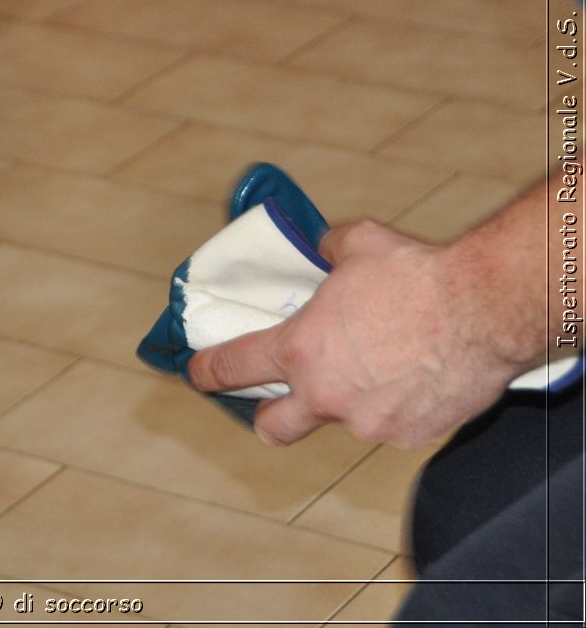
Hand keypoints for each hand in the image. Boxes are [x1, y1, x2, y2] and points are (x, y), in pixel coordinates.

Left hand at [187, 219, 521, 447]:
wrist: (484, 308)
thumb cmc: (417, 275)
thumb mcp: (357, 245)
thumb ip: (326, 251)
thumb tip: (321, 249)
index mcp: (299, 349)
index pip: (232, 367)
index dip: (207, 373)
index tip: (197, 374)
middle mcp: (325, 394)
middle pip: (274, 428)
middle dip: (269, 419)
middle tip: (277, 402)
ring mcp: (368, 422)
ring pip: (344, 421)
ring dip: (351, 402)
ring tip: (382, 367)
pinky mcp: (410, 435)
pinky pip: (393, 425)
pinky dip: (398, 406)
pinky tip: (417, 377)